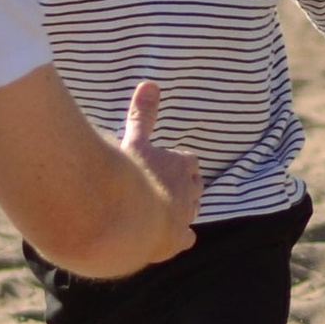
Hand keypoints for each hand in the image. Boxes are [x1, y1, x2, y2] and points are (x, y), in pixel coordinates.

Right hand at [121, 78, 202, 254]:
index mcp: (182, 166)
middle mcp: (189, 192)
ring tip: (164, 210)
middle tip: (164, 187)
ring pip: (191, 211)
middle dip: (183, 187)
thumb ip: (142, 114)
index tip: (166, 165)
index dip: (178, 164)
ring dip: (181, 210)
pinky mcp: (176, 241)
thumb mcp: (135, 140)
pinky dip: (179, 237)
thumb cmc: (132, 177)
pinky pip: (186, 238)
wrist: (130, 220)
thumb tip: (149, 82)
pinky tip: (170, 239)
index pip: (188, 161)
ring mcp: (184, 217)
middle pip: (194, 187)